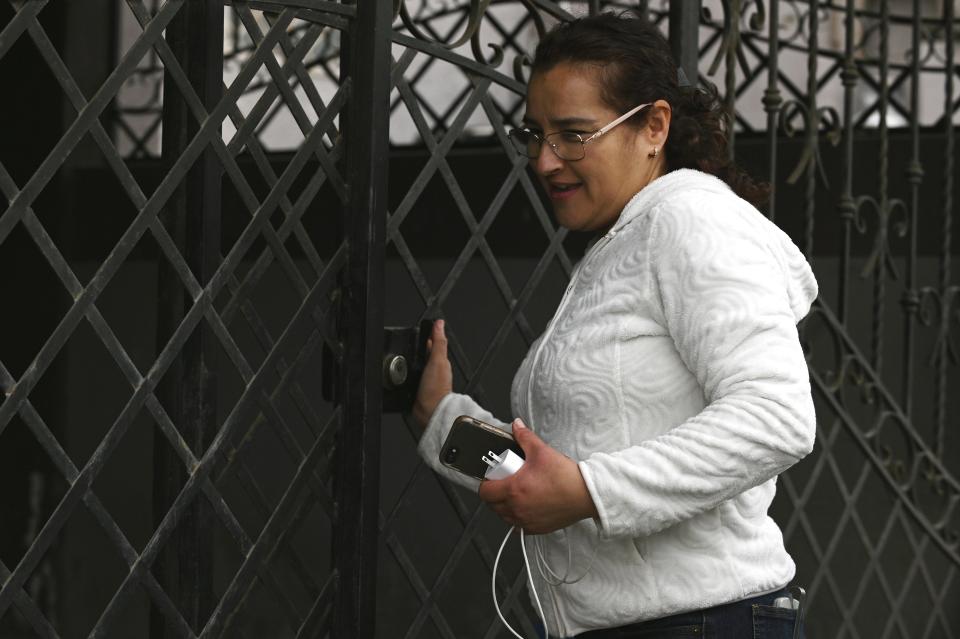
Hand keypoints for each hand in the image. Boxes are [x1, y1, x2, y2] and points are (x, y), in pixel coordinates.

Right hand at [412, 320, 452, 429]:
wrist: (429, 411)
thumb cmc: (436, 389)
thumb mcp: (438, 360)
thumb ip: (439, 342)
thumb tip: (440, 324)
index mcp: (441, 362)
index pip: (433, 345)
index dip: (427, 336)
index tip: (423, 328)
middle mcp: (434, 370)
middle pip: (424, 355)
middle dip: (418, 349)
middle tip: (412, 341)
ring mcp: (426, 380)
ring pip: (418, 366)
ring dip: (413, 363)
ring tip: (407, 356)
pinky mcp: (418, 389)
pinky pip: (412, 378)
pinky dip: (409, 374)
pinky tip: (405, 373)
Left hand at [478, 419, 598, 533]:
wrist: (585, 495)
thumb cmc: (565, 477)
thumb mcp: (542, 451)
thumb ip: (524, 437)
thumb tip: (517, 426)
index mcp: (514, 489)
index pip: (485, 491)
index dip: (485, 483)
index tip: (493, 477)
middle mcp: (517, 508)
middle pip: (492, 505)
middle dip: (495, 493)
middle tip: (505, 482)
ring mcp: (526, 521)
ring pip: (504, 517)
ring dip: (504, 506)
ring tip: (515, 493)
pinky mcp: (536, 529)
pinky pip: (518, 526)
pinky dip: (518, 517)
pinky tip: (527, 505)